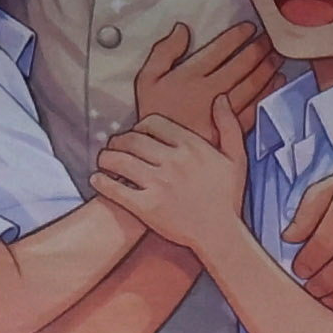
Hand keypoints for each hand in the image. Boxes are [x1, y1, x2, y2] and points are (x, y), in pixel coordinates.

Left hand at [91, 116, 246, 256]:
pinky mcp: (147, 207)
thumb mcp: (236, 157)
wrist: (221, 234)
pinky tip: (97, 179)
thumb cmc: (228, 198)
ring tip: (103, 160)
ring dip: (106, 158)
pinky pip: (116, 189)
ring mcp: (158, 184)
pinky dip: (102, 182)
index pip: (153, 123)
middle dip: (118, 141)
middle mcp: (172, 161)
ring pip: (120, 161)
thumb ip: (228, 125)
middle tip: (113, 146)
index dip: (139, 126)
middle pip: (132, 140)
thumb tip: (220, 98)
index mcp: (190, 146)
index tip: (136, 134)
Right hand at [133, 19, 276, 142]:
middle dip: (259, 49)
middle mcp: (210, 91)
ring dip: (267, 67)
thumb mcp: (146, 80)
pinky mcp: (231, 130)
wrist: (158, 156)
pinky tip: (277, 82)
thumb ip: (163, 52)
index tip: (249, 28)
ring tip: (276, 56)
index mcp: (190, 76)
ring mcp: (223, 112)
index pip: (220, 49)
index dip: (238, 35)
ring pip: (252, 84)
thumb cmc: (151, 116)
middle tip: (269, 40)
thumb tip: (182, 29)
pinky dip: (268, 92)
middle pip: (241, 65)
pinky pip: (255, 107)